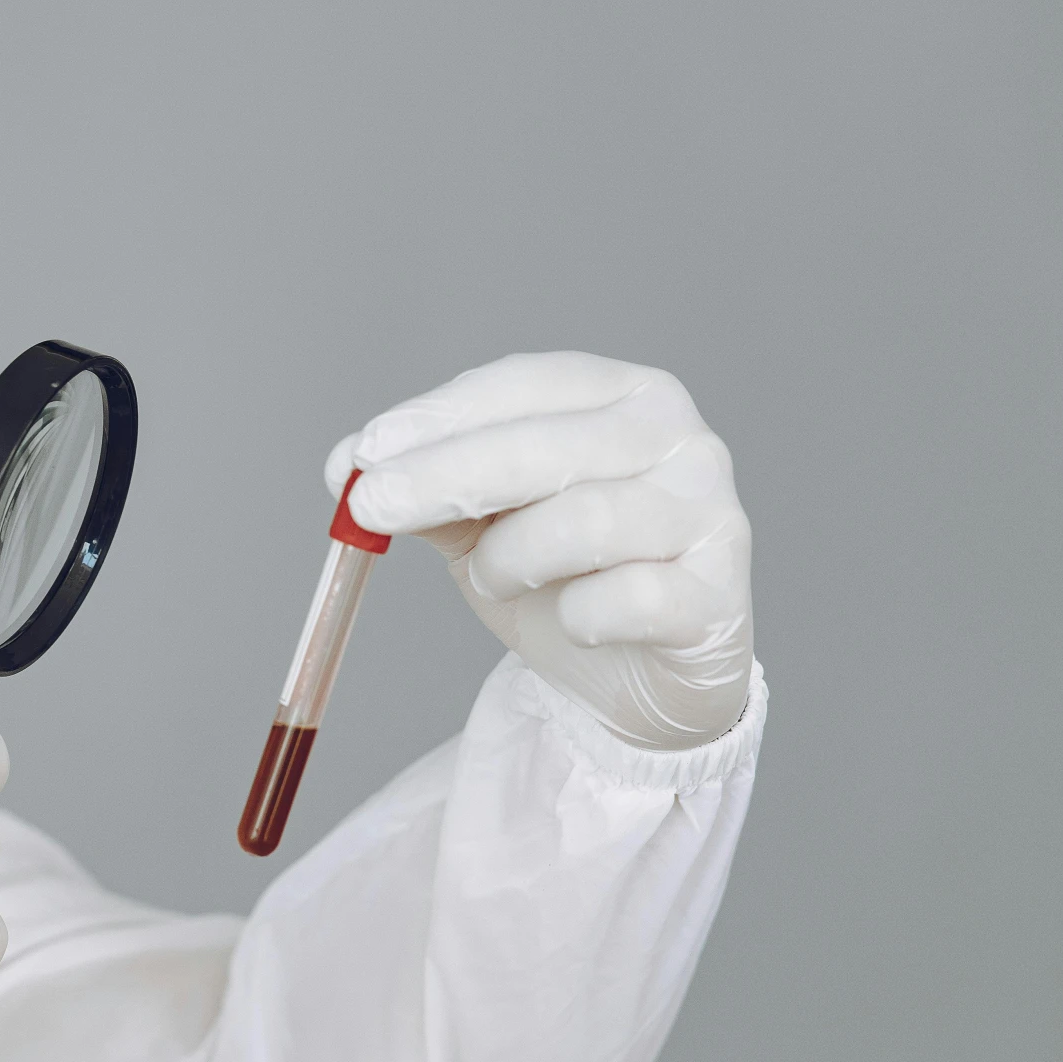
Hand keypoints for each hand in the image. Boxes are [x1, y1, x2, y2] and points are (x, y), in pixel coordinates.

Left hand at [325, 352, 752, 750]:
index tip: (363, 453)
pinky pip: (627, 599)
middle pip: (546, 446)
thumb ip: (426, 492)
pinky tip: (572, 623)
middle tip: (369, 506)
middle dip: (444, 476)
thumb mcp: (484, 525)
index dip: (440, 416)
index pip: (524, 384)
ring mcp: (709, 514)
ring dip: (510, 559)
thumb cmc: (561, 579)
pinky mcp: (718, 596)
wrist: (638, 677)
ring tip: (494, 579)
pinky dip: (578, 615)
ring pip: (583, 521)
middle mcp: (677, 440)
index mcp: (622, 396)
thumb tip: (345, 469)